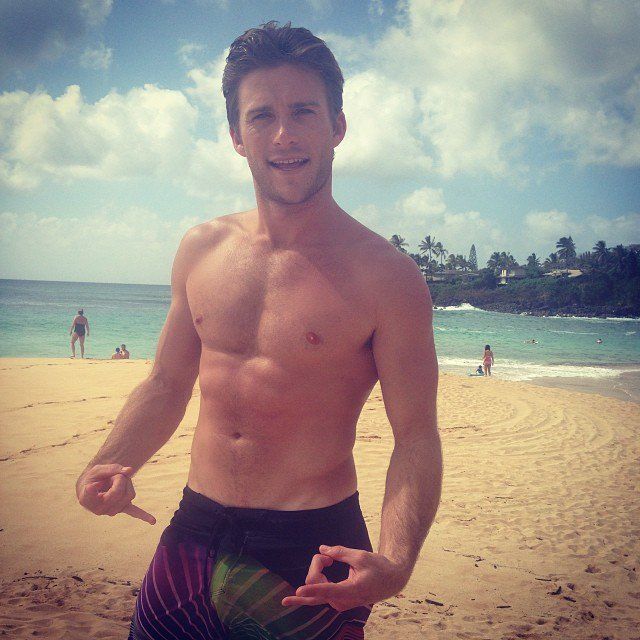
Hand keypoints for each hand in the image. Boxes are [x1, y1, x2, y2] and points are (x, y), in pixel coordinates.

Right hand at [76, 464, 155, 524]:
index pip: (98, 492)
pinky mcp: (122, 507)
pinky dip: (143, 516)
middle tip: (112, 475)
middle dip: (119, 479)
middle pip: (119, 492)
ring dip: (126, 483)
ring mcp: (112, 510)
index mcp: (87, 500)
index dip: (98, 485)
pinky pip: (133, 512)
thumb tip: (130, 471)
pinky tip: (152, 521)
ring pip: (129, 495)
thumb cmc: (93, 478)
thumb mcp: (97, 470)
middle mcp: (100, 509)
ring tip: (116, 481)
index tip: (91, 486)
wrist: (92, 486)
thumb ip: (111, 468)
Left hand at [281, 545, 406, 611]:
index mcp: (351, 590)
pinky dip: (317, 578)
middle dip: (316, 566)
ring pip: (315, 587)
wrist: (390, 581)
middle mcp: (342, 601)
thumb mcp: (361, 556)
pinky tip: (322, 567)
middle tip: (328, 555)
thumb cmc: (378, 567)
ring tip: (329, 559)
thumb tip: (322, 549)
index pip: (327, 590)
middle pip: (316, 584)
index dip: (312, 589)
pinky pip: (318, 591)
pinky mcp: (336, 601)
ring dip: (317, 570)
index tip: (298, 590)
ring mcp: (338, 603)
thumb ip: (340, 552)